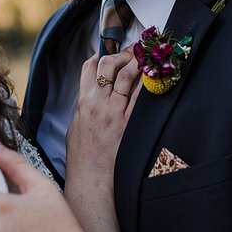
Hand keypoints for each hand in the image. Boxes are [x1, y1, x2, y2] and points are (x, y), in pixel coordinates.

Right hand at [63, 50, 140, 231]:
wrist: (92, 180)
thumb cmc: (82, 158)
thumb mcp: (75, 128)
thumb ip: (82, 109)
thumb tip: (89, 97)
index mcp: (83, 103)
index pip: (89, 68)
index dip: (101, 55)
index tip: (111, 52)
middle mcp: (98, 103)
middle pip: (109, 65)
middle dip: (122, 54)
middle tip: (134, 51)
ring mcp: (115, 112)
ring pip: (127, 75)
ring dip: (138, 61)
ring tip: (147, 58)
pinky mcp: (130, 123)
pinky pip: (142, 95)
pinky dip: (149, 82)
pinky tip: (156, 75)